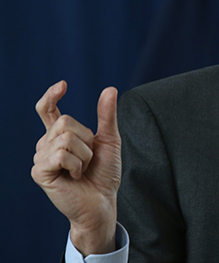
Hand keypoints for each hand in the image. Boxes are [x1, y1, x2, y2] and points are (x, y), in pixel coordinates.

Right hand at [32, 81, 121, 255]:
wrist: (102, 201)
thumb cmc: (104, 173)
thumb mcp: (109, 140)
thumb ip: (107, 115)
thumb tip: (109, 89)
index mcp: (60, 135)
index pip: (47, 110)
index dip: (51, 95)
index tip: (63, 85)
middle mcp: (46, 144)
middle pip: (65, 121)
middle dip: (87, 140)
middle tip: (88, 159)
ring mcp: (40, 158)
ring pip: (65, 138)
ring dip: (84, 155)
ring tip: (82, 169)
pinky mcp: (39, 172)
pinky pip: (60, 155)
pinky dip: (76, 164)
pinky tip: (75, 176)